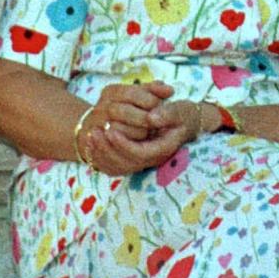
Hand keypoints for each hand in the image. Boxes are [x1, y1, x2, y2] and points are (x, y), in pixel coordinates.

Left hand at [81, 82, 201, 175]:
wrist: (186, 122)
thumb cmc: (184, 115)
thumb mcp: (182, 110)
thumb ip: (168, 113)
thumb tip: (151, 117)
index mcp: (164, 148)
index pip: (140, 153)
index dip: (123, 144)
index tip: (111, 130)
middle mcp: (153, 159)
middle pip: (126, 163)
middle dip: (108, 149)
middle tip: (95, 131)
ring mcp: (143, 161)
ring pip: (117, 167)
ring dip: (101, 153)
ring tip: (92, 134)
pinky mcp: (134, 159)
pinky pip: (113, 166)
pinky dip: (100, 156)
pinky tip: (92, 142)